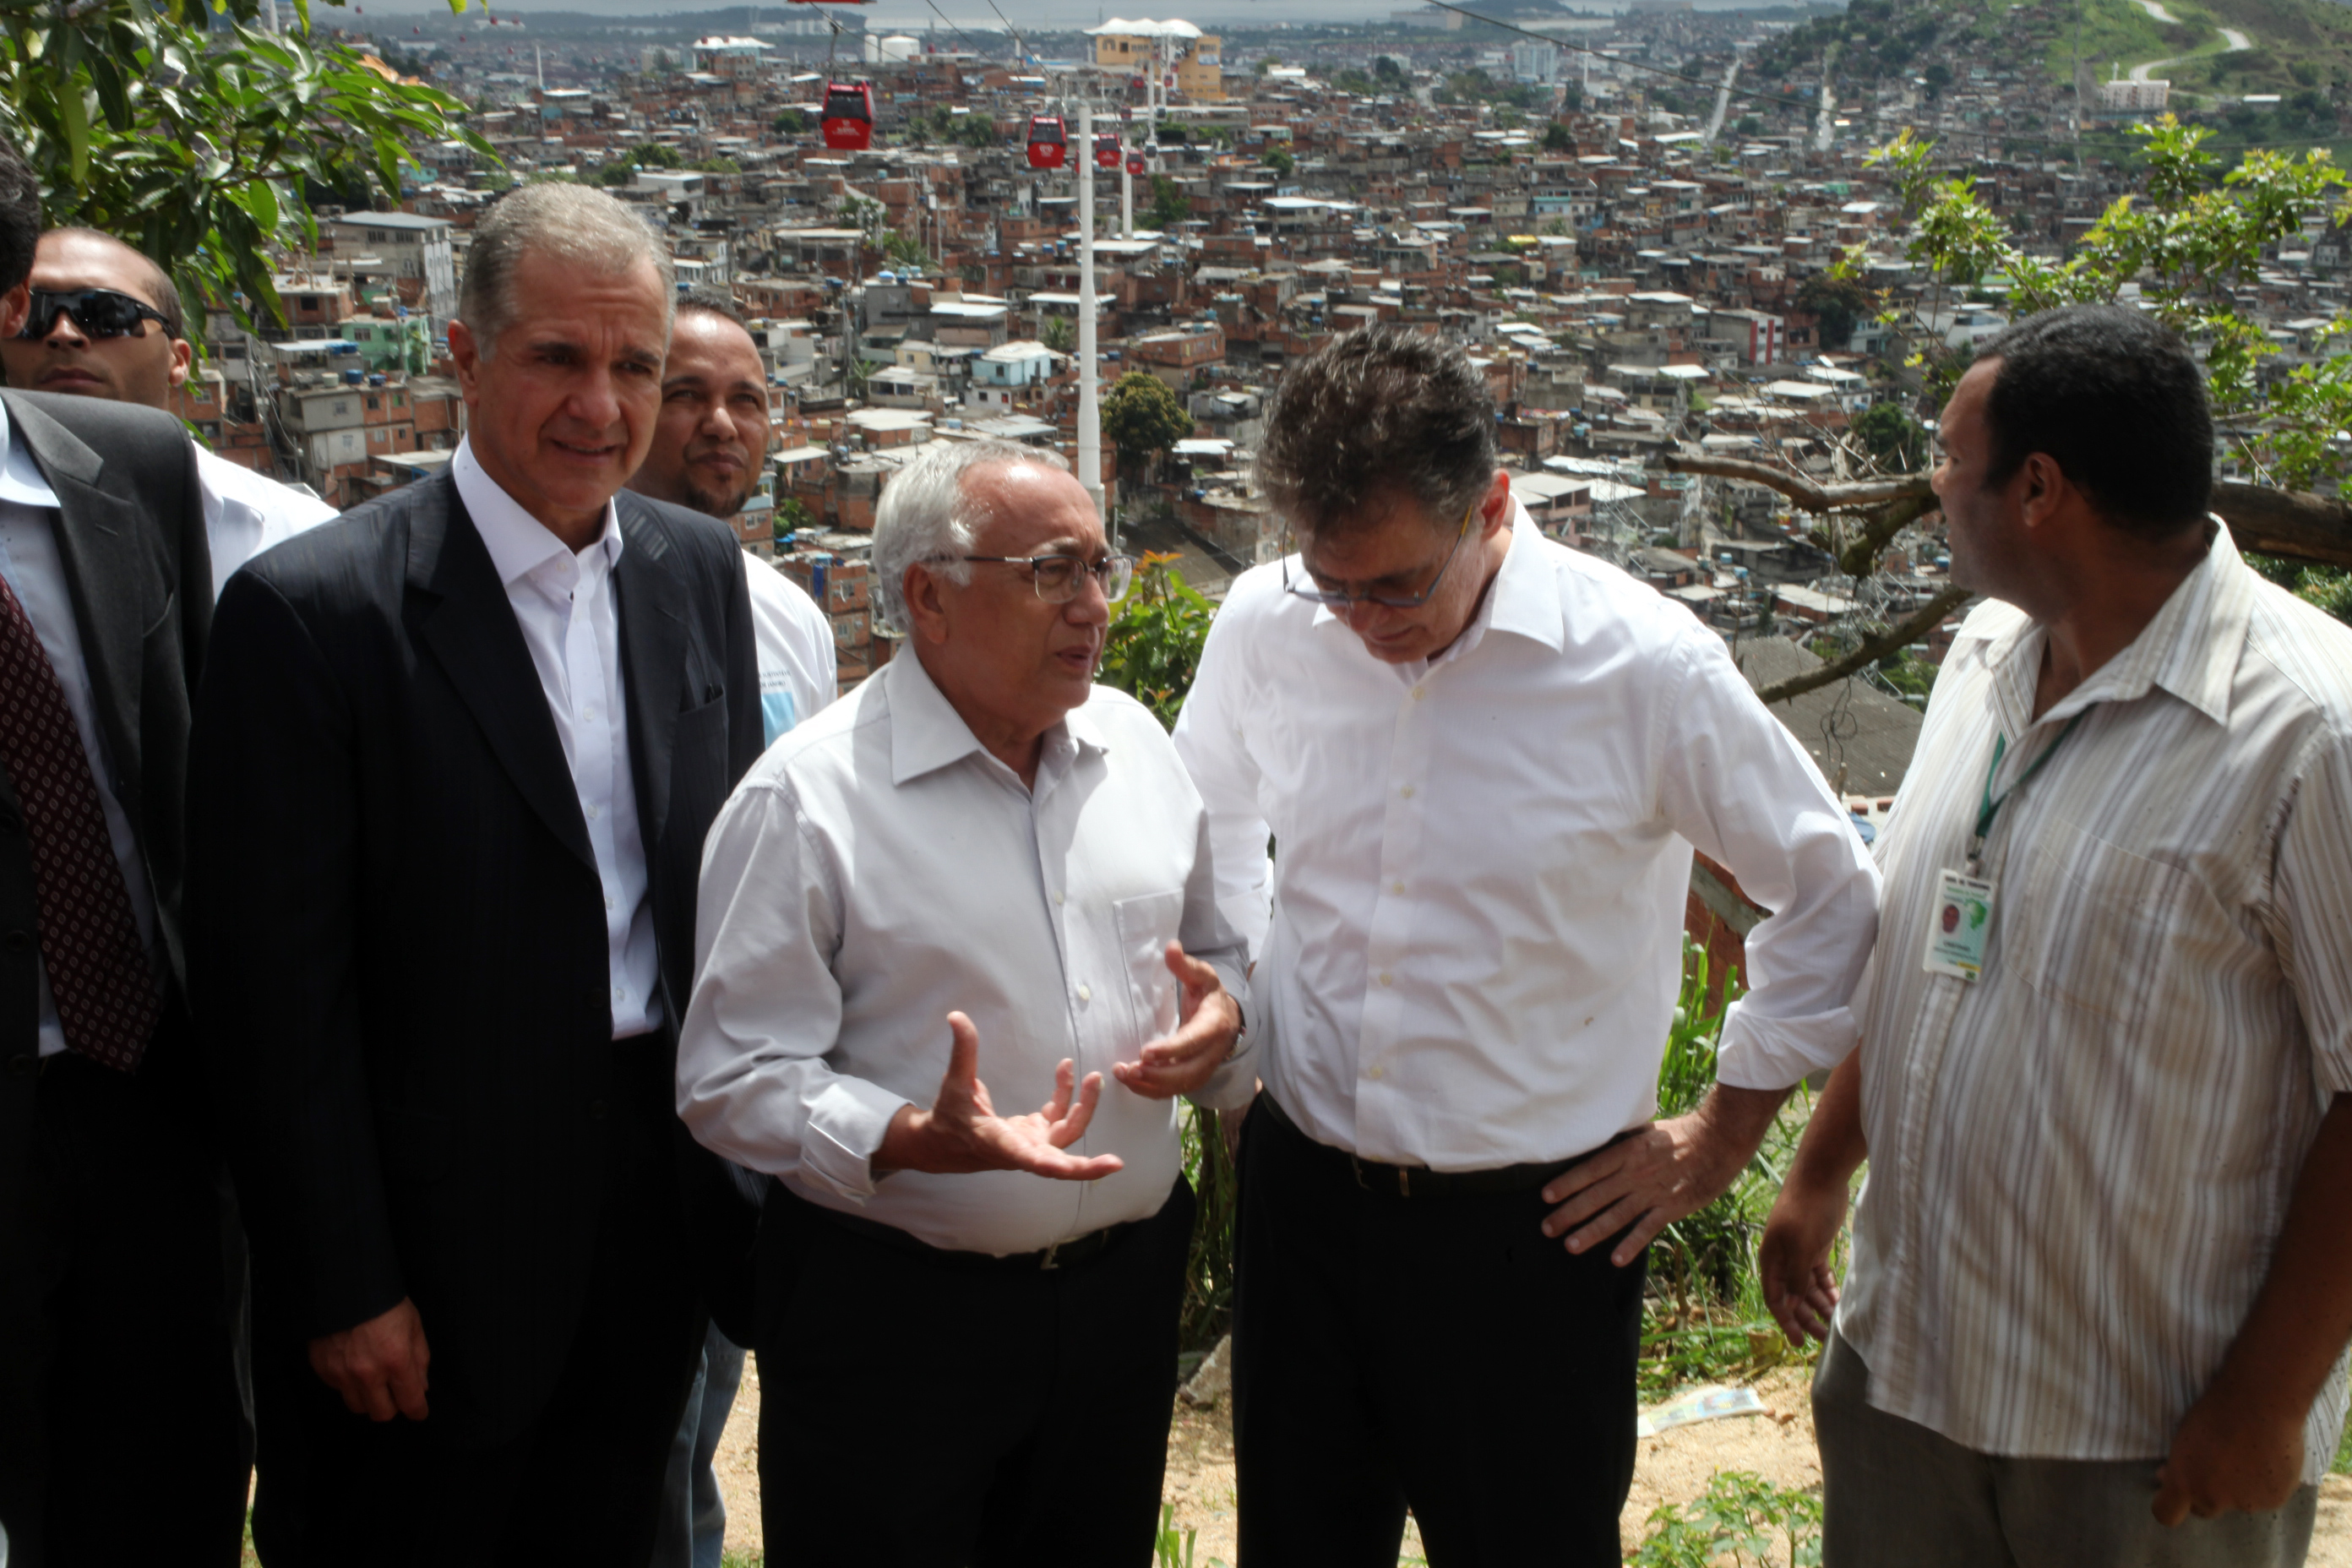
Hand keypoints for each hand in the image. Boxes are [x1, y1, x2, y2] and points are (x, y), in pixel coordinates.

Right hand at [308, 1297, 430, 1421]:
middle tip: (395, 1393)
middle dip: (392, 1407)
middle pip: (381, 1413)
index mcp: (396, 1360)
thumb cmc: (385, 1302)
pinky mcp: (322, 1369)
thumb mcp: (413, 1325)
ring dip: (368, 1398)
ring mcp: (342, 1373)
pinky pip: (339, 1390)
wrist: (343, 1285)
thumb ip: (420, 1359)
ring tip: (373, 1379)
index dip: (418, 1411)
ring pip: (357, 1406)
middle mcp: (368, 1373)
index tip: (419, 1412)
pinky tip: (353, 1365)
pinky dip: (348, 1384)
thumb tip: (421, 1388)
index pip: (410, 1402)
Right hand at [875, 1012, 1124, 1181]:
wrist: (944, 1144)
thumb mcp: (954, 1084)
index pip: (1028, 1159)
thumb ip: (962, 1052)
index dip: (1053, 1166)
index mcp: (1000, 1144)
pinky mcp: (1035, 1134)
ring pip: (1067, 1133)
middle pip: (1060, 1160)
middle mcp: (1021, 1150)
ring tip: (1094, 1078)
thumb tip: (957, 1016)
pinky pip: (1060, 1117)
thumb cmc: (949, 1117)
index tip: (1068, 1169)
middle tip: (1116, 1163)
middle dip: (1087, 1165)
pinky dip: (1067, 1095)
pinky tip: (1065, 1070)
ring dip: (1084, 1108)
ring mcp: (1031, 1143)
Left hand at [1112, 942, 1240, 1099]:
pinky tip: (1132, 1082)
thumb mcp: (1202, 976)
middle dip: (1156, 1075)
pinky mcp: (1194, 1078)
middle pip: (1185, 1072)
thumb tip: (1171, 947)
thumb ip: (1185, 965)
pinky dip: (1152, 1091)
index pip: (1192, 1042)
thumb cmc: (1209, 995)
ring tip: (1124, 1075)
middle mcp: (1212, 1052)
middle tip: (1128, 1069)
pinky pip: (1174, 1091)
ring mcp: (1204, 1069)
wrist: (1228, 1019)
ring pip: (1179, 1086)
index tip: (1145, 1052)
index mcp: (1214, 1026)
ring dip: (1150, 1085)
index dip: (1170, 1050)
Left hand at [1538, 1085, 1784, 1266]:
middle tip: (1547, 1228)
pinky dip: (1632, 1244)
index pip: (1591, 1169)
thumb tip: (1596, 1148)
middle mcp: (1636, 1173)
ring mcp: (1653, 1192)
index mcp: (1628, 1151)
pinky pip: (1648, 1228)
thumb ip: (1622, 1145)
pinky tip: (1616, 1259)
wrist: (1718, 1140)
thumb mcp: (1645, 1132)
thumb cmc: (1680, 1134)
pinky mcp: (1672, 1207)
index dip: (1567, 1183)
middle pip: (1597, 1195)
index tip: (1546, 1196)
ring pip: (1617, 1215)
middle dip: (1569, 1212)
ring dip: (1592, 1231)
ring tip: (1570, 1245)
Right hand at [1760, 1169, 1846, 1345]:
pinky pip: (1820, 1276)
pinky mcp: (1817, 1247)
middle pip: (1792, 1296)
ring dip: (1819, 1307)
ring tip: (1835, 1326)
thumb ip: (1797, 1277)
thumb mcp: (1801, 1247)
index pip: (1775, 1298)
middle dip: (1805, 1318)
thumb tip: (1793, 1305)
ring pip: (1808, 1288)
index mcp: (1772, 1259)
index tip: (1797, 1342)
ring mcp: (1801, 1253)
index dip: (1785, 1321)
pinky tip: (1838, 1304)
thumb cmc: (1806, 1211)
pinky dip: (1828, 1291)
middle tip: (1823, 1338)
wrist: (1821, 1177)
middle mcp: (1784, 1260)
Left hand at [2153, 1377, 2306, 1525]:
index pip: (2166, 1514)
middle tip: (2215, 1465)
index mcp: (2184, 1482)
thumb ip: (2177, 1465)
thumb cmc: (2215, 1411)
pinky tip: (2267, 1459)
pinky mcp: (2274, 1500)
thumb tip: (2165, 1477)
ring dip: (2239, 1488)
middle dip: (2206, 1493)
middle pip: (2204, 1508)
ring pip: (2237, 1502)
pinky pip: (2264, 1497)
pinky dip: (2264, 1484)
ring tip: (2247, 1454)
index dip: (2169, 1504)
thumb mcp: (2183, 1437)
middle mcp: (2213, 1499)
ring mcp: (2245, 1503)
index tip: (2174, 1493)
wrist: (2260, 1402)